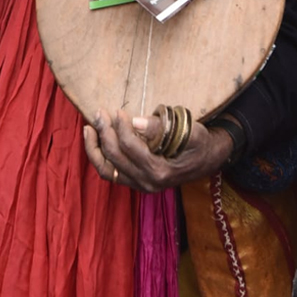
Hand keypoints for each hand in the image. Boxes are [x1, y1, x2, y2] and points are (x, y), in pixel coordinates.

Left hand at [82, 108, 233, 192]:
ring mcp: (140, 185)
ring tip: (88, 129)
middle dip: (104, 132)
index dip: (120, 126)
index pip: (130, 147)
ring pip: (106, 170)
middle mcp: (148, 182)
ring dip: (94, 148)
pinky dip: (99, 157)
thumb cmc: (198, 143)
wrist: (208, 160)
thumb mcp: (188, 131)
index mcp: (160, 171)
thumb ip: (162, 127)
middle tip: (100, 113)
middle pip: (115, 156)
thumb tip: (136, 121)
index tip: (118, 110)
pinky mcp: (135, 182)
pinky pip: (110, 173)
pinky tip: (95, 141)